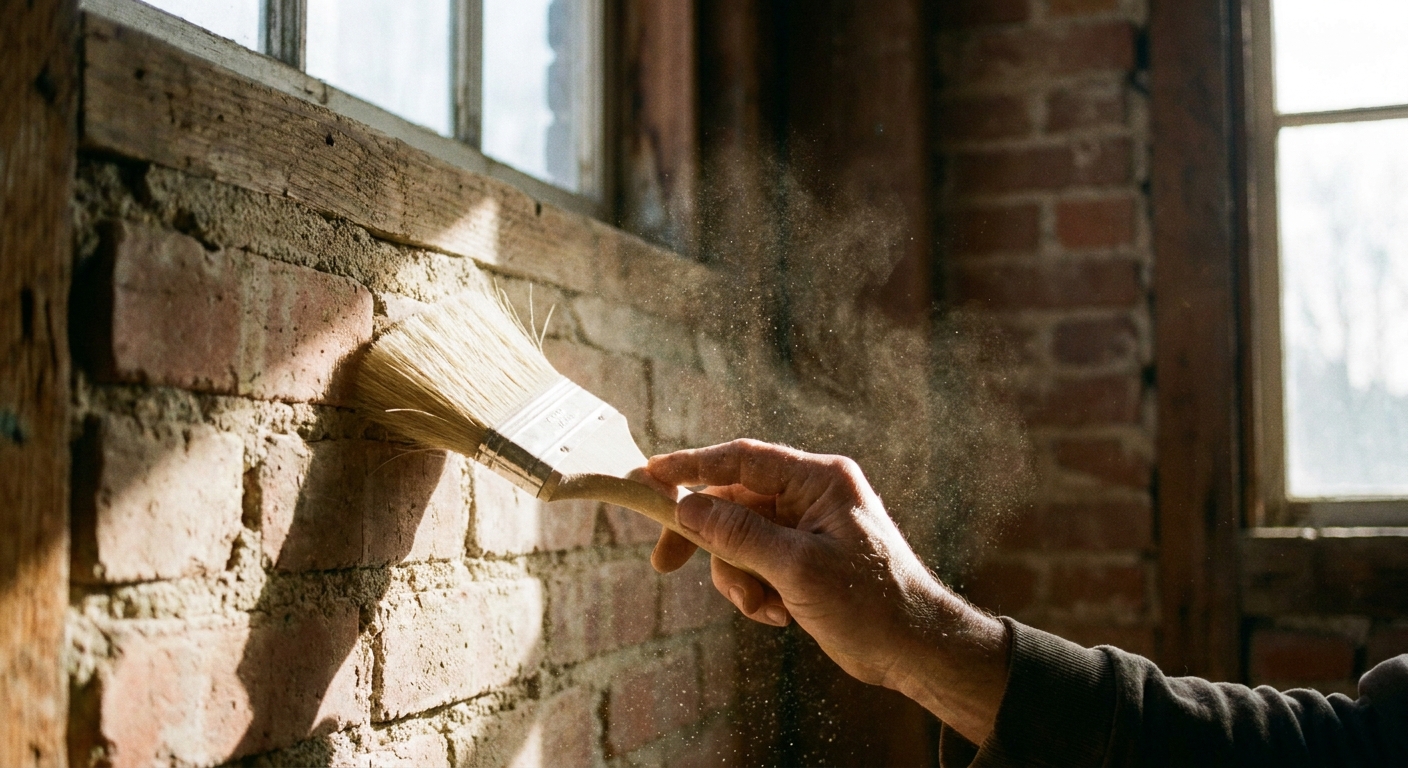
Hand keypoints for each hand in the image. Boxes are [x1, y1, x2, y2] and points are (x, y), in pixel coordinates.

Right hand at [646, 439, 1009, 744]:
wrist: (915, 650)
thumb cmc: (871, 604)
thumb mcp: (798, 569)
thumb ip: (740, 535)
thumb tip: (688, 509)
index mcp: (819, 480)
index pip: (742, 459)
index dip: (691, 465)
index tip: (648, 475)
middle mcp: (810, 496)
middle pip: (733, 502)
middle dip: (707, 540)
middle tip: (663, 563)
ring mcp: (806, 528)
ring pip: (739, 539)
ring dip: (739, 579)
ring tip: (763, 608)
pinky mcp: (802, 559)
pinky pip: (755, 563)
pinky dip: (756, 591)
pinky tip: (781, 617)